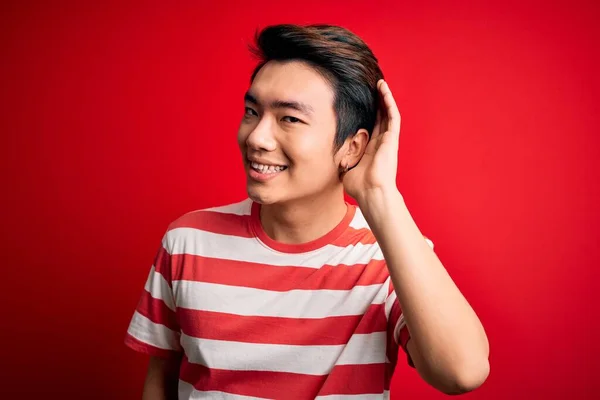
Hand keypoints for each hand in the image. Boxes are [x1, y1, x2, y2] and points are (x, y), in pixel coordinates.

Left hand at [342, 79, 401, 202]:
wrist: (371, 192)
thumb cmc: (359, 186)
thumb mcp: (345, 167)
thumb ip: (340, 157)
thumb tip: (328, 154)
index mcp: (371, 148)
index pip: (370, 126)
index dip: (367, 113)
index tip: (361, 101)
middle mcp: (381, 142)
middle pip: (380, 116)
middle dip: (376, 102)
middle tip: (371, 87)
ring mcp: (388, 140)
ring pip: (388, 113)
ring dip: (384, 97)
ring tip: (379, 83)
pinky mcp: (392, 139)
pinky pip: (393, 116)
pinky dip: (389, 101)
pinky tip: (384, 89)